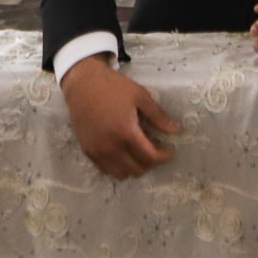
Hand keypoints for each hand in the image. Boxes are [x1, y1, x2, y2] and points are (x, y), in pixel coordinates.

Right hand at [59, 56, 178, 178]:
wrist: (83, 83)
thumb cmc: (113, 87)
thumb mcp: (140, 96)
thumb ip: (158, 116)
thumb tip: (175, 130)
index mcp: (126, 133)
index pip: (149, 157)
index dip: (163, 157)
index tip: (169, 153)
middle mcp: (111, 147)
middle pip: (137, 169)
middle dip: (150, 162)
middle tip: (154, 150)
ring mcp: (97, 151)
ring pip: (121, 173)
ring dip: (134, 167)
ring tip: (138, 153)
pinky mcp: (88, 151)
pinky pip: (106, 169)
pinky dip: (118, 167)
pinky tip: (123, 154)